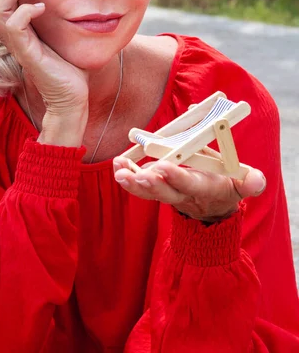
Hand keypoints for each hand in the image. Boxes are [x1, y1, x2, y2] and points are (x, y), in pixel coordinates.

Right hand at [0, 0, 88, 119]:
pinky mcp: (26, 52)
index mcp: (12, 29)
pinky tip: (43, 7)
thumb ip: (47, 12)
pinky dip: (27, 11)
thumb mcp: (54, 31)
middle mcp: (8, 36)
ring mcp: (16, 45)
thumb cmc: (66, 64)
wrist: (71, 96)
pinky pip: (14, 26)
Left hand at [112, 157, 266, 221]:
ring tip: (119, 171)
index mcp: (205, 189)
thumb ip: (249, 182)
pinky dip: (128, 177)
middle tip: (137, 174)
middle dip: (151, 184)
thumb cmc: (226, 184)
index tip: (163, 166)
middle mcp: (184, 195)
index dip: (177, 177)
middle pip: (165, 192)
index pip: (190, 184)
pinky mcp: (158, 191)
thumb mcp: (242, 183)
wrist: (213, 208)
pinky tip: (118, 166)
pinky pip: (141, 188)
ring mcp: (169, 195)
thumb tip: (256, 180)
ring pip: (149, 192)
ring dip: (133, 182)